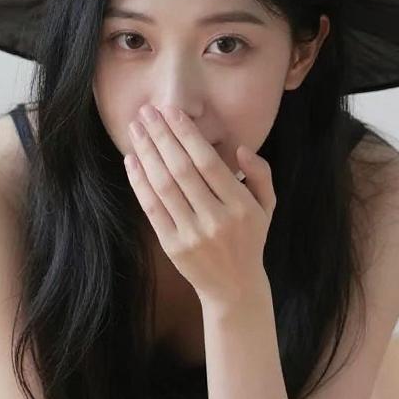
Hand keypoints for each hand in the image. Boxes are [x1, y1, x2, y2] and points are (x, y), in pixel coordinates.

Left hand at [123, 103, 274, 304]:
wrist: (235, 287)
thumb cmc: (250, 239)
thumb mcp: (266, 206)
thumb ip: (260, 174)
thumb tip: (241, 148)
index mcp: (240, 206)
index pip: (209, 162)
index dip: (187, 134)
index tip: (171, 111)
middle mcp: (216, 220)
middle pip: (182, 170)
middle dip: (162, 136)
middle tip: (147, 111)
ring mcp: (192, 234)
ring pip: (164, 186)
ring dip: (147, 153)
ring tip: (136, 128)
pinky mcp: (173, 246)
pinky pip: (152, 209)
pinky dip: (139, 182)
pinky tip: (132, 160)